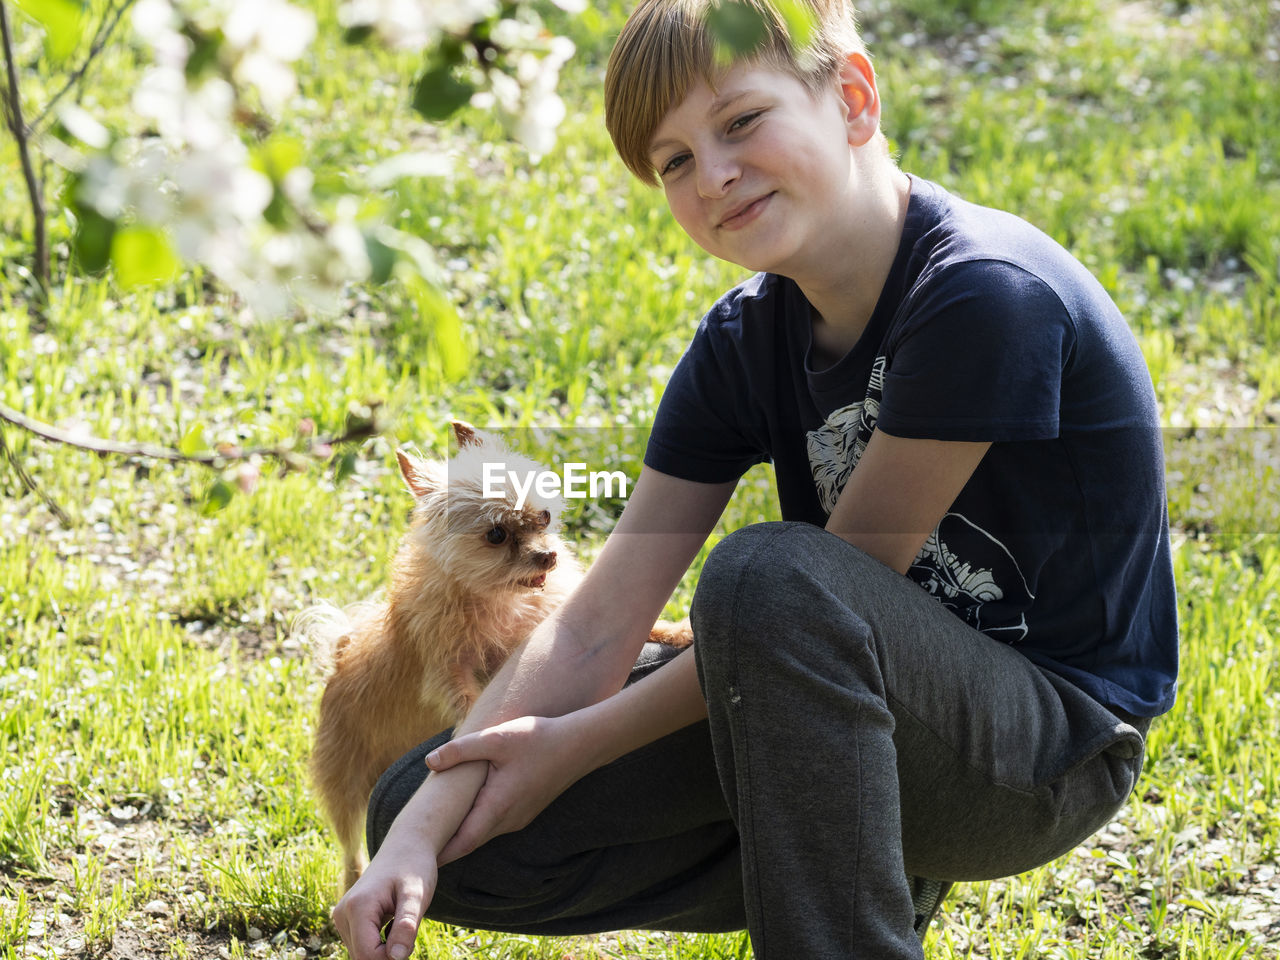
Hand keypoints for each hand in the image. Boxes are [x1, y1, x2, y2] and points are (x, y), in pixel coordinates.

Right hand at [331, 834, 437, 959]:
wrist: (407, 847)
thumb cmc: (414, 868)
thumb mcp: (417, 895)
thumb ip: (407, 926)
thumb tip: (396, 958)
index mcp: (357, 907)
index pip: (367, 956)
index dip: (392, 958)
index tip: (410, 941)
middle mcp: (342, 913)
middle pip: (362, 957)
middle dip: (388, 954)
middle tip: (408, 931)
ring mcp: (342, 916)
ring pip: (361, 954)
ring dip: (384, 950)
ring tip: (400, 924)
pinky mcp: (346, 919)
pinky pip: (361, 945)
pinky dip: (379, 944)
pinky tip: (392, 924)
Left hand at [426, 713, 591, 863]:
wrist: (580, 744)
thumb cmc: (538, 739)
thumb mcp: (495, 738)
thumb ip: (460, 750)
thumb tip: (429, 761)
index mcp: (498, 807)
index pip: (462, 843)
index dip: (439, 852)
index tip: (416, 857)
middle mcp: (509, 820)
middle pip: (470, 841)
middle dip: (445, 845)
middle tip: (417, 845)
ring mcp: (519, 817)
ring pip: (483, 832)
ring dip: (461, 833)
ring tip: (435, 829)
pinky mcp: (526, 809)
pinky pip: (495, 823)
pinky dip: (476, 822)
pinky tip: (466, 809)